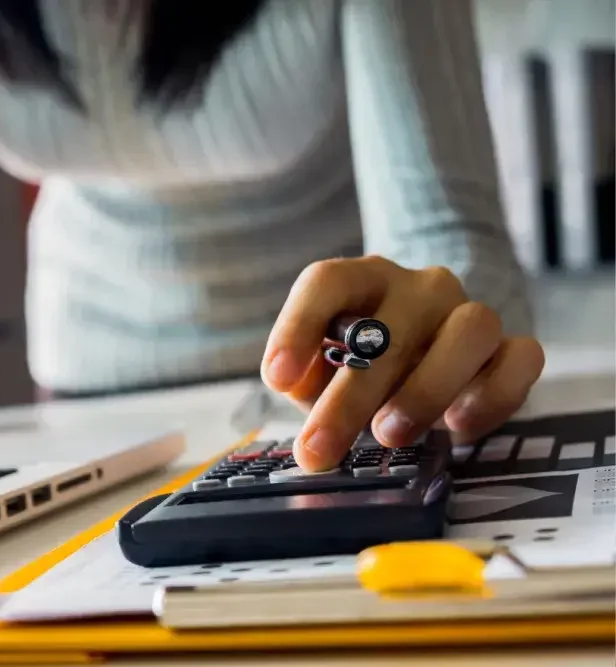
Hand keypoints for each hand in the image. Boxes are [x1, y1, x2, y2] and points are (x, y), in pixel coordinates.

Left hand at [261, 256, 543, 471]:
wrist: (431, 354)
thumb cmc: (365, 367)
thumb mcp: (324, 373)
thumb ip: (308, 379)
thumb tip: (298, 391)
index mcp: (362, 280)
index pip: (327, 282)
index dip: (297, 327)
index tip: (277, 380)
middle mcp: (419, 287)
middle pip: (388, 328)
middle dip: (348, 397)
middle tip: (319, 449)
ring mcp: (469, 312)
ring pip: (468, 330)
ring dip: (424, 390)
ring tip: (388, 436)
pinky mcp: (510, 348)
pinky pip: (520, 358)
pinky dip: (492, 395)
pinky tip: (459, 428)